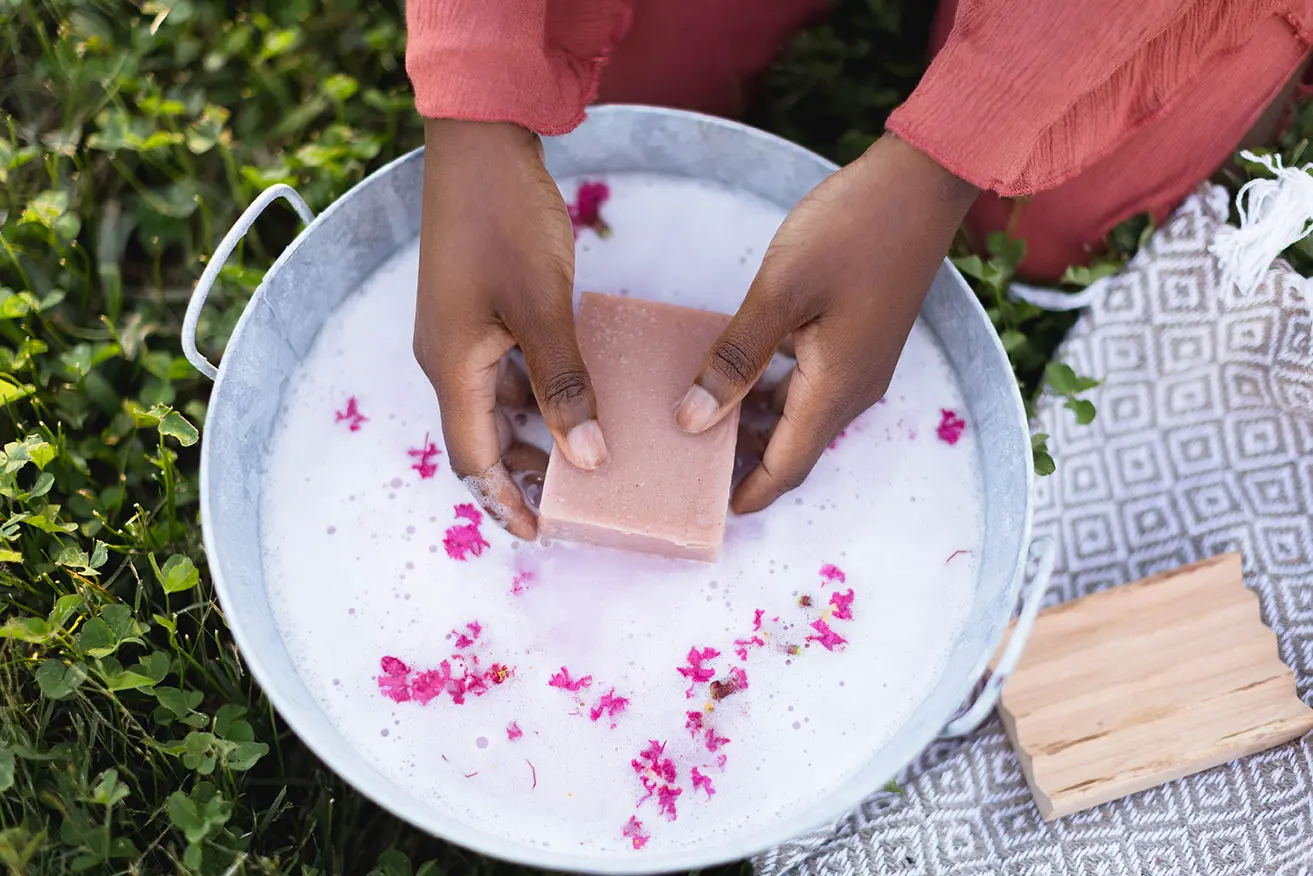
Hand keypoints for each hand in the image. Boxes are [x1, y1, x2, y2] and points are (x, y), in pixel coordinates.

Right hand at [413, 118, 607, 538]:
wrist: (479, 145)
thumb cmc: (506, 221)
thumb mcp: (543, 309)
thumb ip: (565, 385)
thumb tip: (588, 457)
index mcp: (452, 366)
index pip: (472, 458)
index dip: (504, 501)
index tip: (541, 534)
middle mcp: (448, 358)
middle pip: (481, 438)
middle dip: (522, 475)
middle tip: (573, 503)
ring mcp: (462, 333)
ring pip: (496, 405)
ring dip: (533, 436)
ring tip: (582, 459)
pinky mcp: (481, 310)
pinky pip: (507, 371)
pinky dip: (538, 394)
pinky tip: (577, 397)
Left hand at [675, 134, 978, 512]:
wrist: (921, 183)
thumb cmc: (853, 229)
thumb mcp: (782, 291)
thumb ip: (735, 357)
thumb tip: (693, 419)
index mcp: (838, 387)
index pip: (788, 466)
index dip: (750, 493)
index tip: (709, 512)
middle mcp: (856, 387)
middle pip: (796, 447)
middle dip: (748, 463)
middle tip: (690, 465)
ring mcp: (863, 363)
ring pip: (803, 415)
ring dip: (760, 426)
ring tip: (704, 421)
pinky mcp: (861, 337)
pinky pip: (813, 384)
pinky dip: (775, 391)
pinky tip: (741, 372)